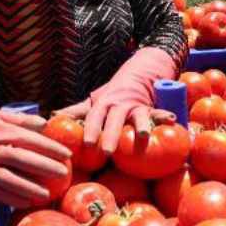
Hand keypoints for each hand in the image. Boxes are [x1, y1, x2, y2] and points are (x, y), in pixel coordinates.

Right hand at [0, 109, 71, 207]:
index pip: (32, 140)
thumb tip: (45, 123)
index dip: (51, 148)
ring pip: (10, 179)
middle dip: (46, 167)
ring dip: (30, 188)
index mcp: (1, 131)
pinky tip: (26, 202)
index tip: (67, 154)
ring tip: (47, 194)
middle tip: (65, 174)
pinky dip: (11, 198)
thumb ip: (21, 119)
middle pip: (24, 160)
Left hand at [56, 99, 175, 153]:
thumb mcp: (94, 101)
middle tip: (106, 152)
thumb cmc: (112, 94)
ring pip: (138, 116)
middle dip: (110, 134)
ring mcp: (135, 106)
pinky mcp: (150, 107)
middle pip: (113, 120)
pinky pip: (158, 112)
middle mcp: (118, 104)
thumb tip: (52, 117)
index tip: (84, 144)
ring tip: (144, 136)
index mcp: (103, 104)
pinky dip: (165, 115)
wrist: (138, 73)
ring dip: (141, 125)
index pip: (93, 117)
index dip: (89, 129)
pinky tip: (172, 120)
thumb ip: (76, 111)